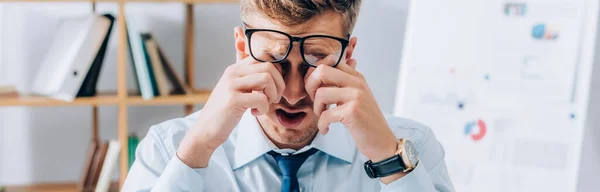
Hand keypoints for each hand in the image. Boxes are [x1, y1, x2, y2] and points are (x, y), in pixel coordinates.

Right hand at [177, 57, 284, 167]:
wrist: (206, 130)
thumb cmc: (226, 112)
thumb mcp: (237, 90)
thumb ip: (250, 79)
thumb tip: (274, 71)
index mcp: (235, 68)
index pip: (263, 59)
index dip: (275, 74)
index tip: (271, 89)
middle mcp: (232, 72)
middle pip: (268, 66)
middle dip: (278, 84)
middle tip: (272, 99)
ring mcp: (231, 84)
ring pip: (267, 79)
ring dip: (272, 95)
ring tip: (263, 106)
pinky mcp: (233, 99)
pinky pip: (261, 98)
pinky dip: (264, 108)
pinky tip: (254, 113)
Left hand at [305, 59, 405, 182]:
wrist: (381, 142)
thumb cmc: (366, 121)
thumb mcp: (357, 97)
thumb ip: (344, 82)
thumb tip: (330, 64)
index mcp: (356, 77)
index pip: (330, 62)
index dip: (315, 75)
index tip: (315, 90)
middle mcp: (357, 83)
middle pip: (321, 71)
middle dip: (310, 86)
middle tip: (315, 101)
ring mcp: (356, 96)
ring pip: (320, 93)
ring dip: (316, 108)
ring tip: (323, 117)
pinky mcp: (352, 111)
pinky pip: (325, 114)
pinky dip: (322, 124)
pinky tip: (326, 129)